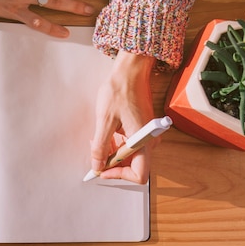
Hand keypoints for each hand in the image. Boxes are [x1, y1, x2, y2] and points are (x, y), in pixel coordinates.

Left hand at [90, 51, 155, 183]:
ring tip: (97, 140)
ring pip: (130, 155)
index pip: (138, 174)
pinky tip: (105, 134)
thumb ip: (100, 146)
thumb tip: (97, 167)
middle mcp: (149, 141)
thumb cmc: (119, 91)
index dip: (119, 175)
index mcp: (143, 141)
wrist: (130, 70)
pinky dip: (116, 144)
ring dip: (112, 153)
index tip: (102, 170)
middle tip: (95, 154)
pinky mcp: (142, 129)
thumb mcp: (104, 120)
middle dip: (112, 163)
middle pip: (133, 166)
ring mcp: (147, 135)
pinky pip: (130, 145)